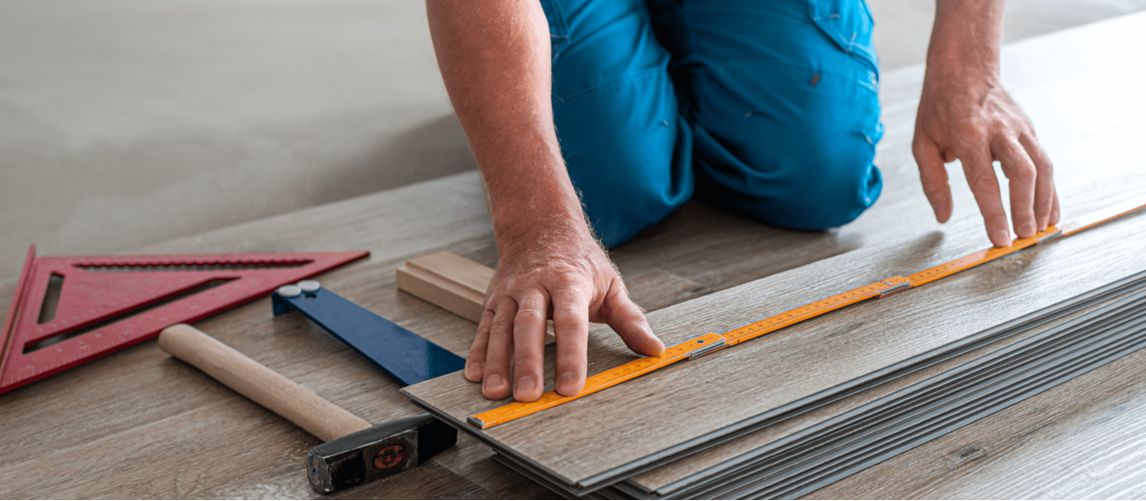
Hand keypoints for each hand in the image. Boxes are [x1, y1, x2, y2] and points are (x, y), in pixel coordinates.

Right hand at [465, 222, 663, 401]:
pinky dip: (477, 352)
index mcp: (569, 282)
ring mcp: (511, 292)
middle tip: (529, 396)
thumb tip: (655, 349)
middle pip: (529, 326)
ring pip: (501, 328)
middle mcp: (535, 286)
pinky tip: (475, 375)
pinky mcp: (494, 299)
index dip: (571, 355)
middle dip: (527, 362)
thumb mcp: (610, 284)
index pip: (571, 321)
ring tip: (496, 393)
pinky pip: (484, 327)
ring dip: (497, 362)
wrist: (540, 225)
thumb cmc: (580, 260)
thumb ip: (631, 319)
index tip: (572, 387)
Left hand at [913, 72, 1059, 246]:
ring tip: (1041, 229)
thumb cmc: (939, 107)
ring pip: (1041, 167)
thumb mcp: (923, 143)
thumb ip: (933, 182)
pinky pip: (1045, 161)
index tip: (999, 238)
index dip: (994, 212)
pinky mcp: (1030, 129)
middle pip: (1021, 173)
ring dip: (1044, 201)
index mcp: (968, 135)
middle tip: (1024, 236)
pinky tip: (1049, 210)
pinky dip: (1050, 188)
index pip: (984, 181)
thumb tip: (942, 216)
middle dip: (1025, 208)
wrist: (964, 67)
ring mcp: (1018, 128)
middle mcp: (998, 131)